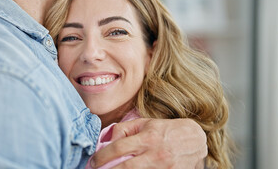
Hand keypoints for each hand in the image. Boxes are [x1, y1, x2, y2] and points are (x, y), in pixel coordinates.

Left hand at [90, 118, 206, 168]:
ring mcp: (164, 168)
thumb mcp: (145, 123)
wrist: (195, 140)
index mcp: (148, 138)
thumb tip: (109, 140)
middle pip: (125, 167)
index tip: (93, 161)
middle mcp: (155, 154)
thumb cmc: (165, 130)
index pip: (118, 148)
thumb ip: (124, 129)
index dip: (102, 156)